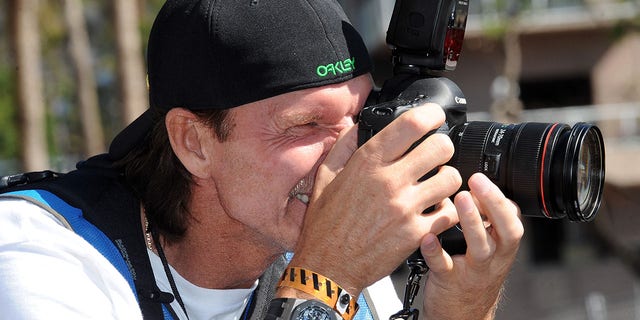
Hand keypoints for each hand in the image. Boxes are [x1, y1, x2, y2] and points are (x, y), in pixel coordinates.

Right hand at [287, 103, 461, 294]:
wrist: (328, 267)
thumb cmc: (325, 225)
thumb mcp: (325, 177)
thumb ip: (343, 146)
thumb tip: (357, 125)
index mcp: (368, 163)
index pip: (412, 124)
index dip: (432, 115)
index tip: (435, 117)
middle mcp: (388, 181)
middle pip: (441, 147)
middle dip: (443, 148)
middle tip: (436, 155)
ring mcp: (405, 208)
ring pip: (451, 179)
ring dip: (447, 179)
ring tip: (436, 185)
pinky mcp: (416, 233)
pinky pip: (450, 212)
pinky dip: (447, 211)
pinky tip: (434, 211)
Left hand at [421, 173, 523, 319]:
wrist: (463, 315)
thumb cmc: (471, 273)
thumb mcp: (485, 245)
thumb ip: (480, 218)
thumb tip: (463, 183)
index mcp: (502, 245)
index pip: (512, 218)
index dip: (500, 198)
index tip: (481, 178)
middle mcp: (493, 258)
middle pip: (506, 230)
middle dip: (493, 203)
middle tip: (476, 181)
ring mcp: (473, 271)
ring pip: (480, 247)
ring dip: (472, 222)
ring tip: (459, 199)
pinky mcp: (450, 281)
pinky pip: (443, 266)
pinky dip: (435, 252)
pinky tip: (427, 238)